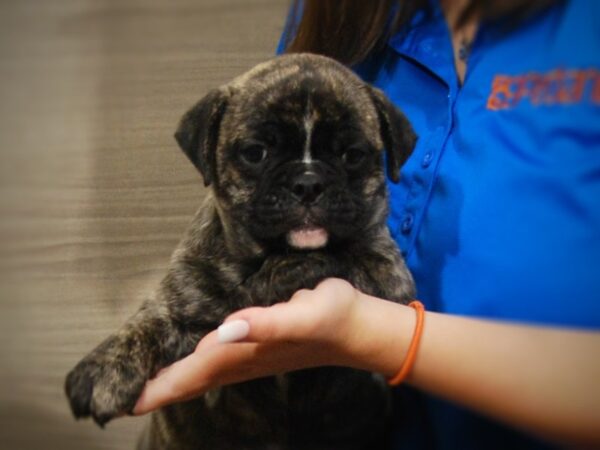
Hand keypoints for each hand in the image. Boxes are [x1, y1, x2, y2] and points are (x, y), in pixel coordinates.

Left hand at [133, 278, 370, 413]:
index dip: (158, 387)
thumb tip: (224, 328)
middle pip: (191, 380)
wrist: (356, 327)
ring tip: (145, 385)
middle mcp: (243, 359)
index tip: (124, 401)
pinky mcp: (258, 345)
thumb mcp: (304, 316)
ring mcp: (251, 355)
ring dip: (172, 382)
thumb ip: (266, 324)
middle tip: (120, 398)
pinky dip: (194, 368)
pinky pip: (216, 362)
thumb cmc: (333, 319)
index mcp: (246, 353)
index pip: (193, 374)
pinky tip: (191, 360)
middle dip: (157, 390)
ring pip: (202, 374)